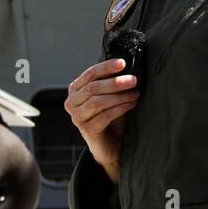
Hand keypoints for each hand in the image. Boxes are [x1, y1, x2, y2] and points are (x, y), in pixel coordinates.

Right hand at [65, 58, 139, 182]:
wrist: (111, 145)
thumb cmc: (111, 117)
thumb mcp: (109, 96)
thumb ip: (111, 83)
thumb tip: (126, 66)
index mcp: (75, 90)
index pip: (89, 74)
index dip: (106, 67)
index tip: (122, 63)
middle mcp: (72, 103)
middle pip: (93, 88)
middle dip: (115, 82)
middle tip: (133, 80)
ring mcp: (77, 118)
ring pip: (98, 102)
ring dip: (120, 96)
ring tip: (135, 94)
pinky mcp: (87, 131)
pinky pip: (104, 116)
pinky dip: (120, 108)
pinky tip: (131, 105)